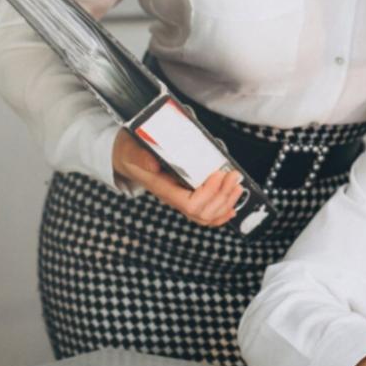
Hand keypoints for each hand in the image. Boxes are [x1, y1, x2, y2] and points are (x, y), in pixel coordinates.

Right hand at [111, 129, 244, 225]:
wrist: (128, 158)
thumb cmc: (132, 152)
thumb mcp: (133, 150)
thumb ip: (141, 157)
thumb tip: (152, 164)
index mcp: (162, 189)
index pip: (189, 204)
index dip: (208, 193)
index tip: (218, 174)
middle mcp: (173, 199)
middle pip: (202, 212)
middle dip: (223, 196)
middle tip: (234, 176)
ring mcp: (180, 200)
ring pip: (206, 215)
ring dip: (226, 202)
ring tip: (237, 186)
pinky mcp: (187, 196)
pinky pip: (205, 214)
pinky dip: (221, 212)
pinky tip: (231, 208)